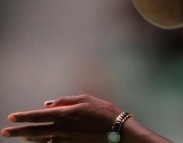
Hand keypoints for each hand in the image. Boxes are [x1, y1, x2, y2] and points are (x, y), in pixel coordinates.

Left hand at [2, 94, 121, 142]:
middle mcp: (61, 129)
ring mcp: (65, 140)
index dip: (23, 117)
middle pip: (34, 131)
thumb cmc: (103, 111)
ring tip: (21, 137)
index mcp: (64, 114)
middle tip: (5, 132)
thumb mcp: (86, 99)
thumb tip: (47, 105)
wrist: (116, 130)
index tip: (11, 117)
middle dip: (18, 132)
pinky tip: (40, 142)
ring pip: (41, 140)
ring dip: (29, 139)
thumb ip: (65, 101)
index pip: (37, 116)